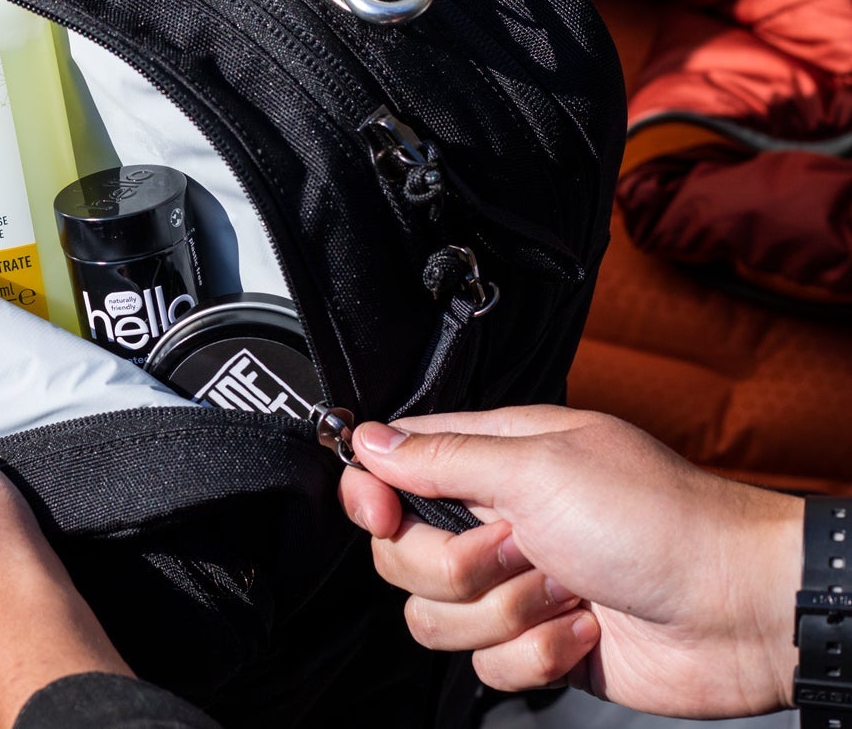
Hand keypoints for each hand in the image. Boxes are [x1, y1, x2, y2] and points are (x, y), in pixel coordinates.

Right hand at [338, 406, 801, 717]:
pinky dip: (537, 654)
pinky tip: (585, 629)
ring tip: (566, 590)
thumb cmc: (658, 521)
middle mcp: (497, 520)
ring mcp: (515, 585)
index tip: (382, 513)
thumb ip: (443, 455)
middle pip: (402, 555)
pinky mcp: (536, 644)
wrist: (736, 609)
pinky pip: (486, 665)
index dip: (373, 494)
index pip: (392, 469)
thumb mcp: (539, 466)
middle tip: (519, 550)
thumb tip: (369, 441)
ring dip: (505, 613)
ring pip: (435, 617)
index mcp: (494, 459)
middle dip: (457, 566)